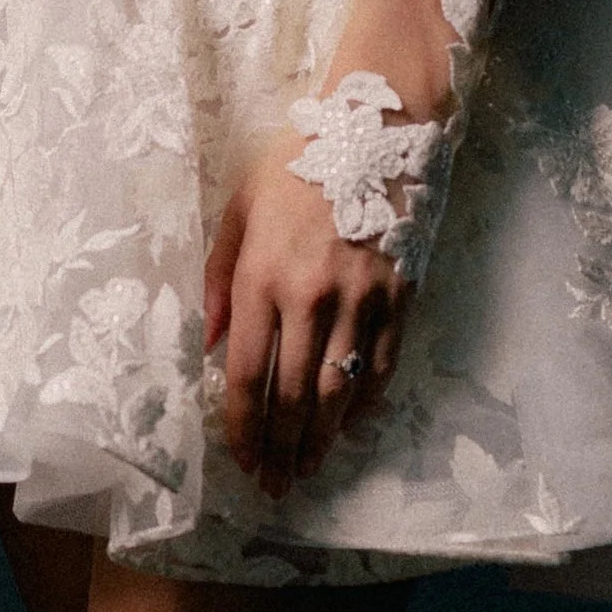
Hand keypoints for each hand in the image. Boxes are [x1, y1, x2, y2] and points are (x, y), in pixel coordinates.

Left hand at [205, 141, 409, 499]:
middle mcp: (311, 297)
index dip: (244, 427)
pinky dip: (362, 404)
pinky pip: (379, 367)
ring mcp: (360, 301)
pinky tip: (347, 426)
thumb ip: (219, 276)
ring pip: (336, 392)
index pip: (250, 374)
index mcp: (263, 276)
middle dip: (279, 448)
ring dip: (319, 440)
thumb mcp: (241, 207)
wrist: (377, 127)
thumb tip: (212, 343)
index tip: (241, 458)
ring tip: (306, 469)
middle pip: (291, 396)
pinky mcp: (399, 298)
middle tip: (274, 484)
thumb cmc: (299, 164)